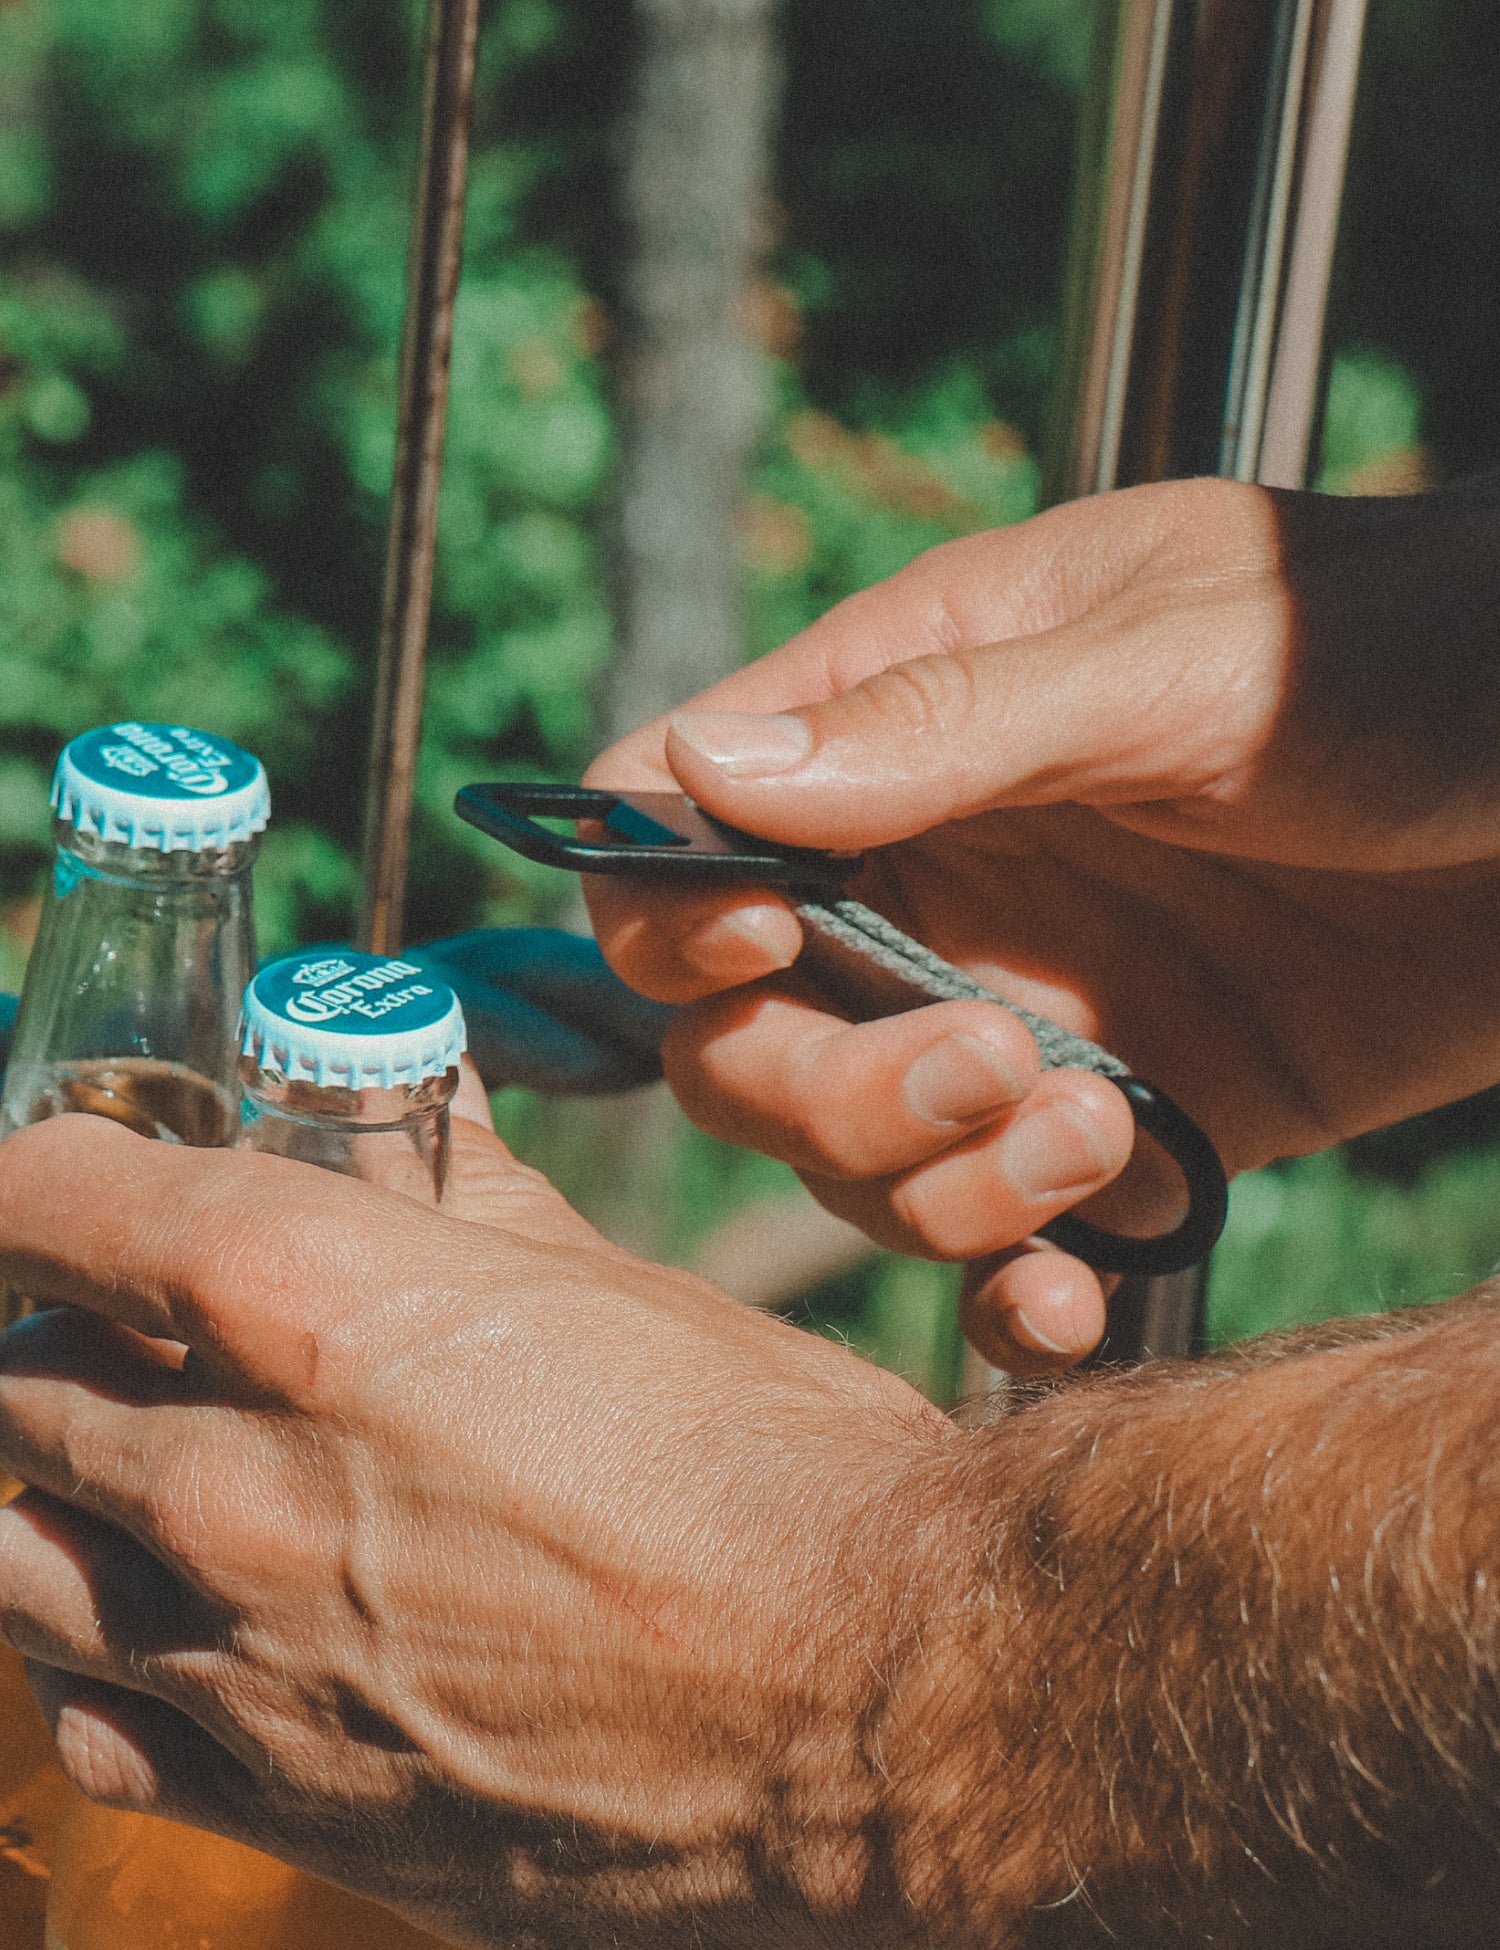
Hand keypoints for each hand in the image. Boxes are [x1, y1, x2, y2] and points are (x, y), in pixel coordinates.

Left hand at [0, 1113, 947, 1947]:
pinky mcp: (285, 1813)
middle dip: (70, 1331)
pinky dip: (104, 1660)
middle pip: (24, 1382)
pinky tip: (180, 1633)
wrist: (888, 1710)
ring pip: (24, 1557)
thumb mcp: (616, 1288)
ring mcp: (241, 1666)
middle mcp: (236, 1485)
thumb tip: (418, 1089)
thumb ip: (471, 1182)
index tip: (67, 1174)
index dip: (46, 1172)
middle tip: (152, 1321)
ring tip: (161, 1474)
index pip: (55, 1201)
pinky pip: (94, 1726)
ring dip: (68, 1494)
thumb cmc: (773, 1473)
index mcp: (316, 1308)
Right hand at [585, 476, 1499, 1370]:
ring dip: (940, 1190)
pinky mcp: (1129, 1121)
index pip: (681, 819)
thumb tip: (704, 771)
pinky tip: (1072, 1301)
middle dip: (827, 1088)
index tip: (755, 947)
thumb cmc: (1404, 646)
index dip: (668, 905)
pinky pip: (1006, 1239)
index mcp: (907, 723)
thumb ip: (944, 725)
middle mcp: (935, 879)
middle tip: (987, 1062)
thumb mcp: (1174, 660)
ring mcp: (1023, 1012)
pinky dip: (1012, 1292)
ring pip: (864, 1161)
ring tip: (1095, 1137)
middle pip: (745, 1038)